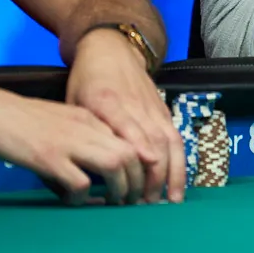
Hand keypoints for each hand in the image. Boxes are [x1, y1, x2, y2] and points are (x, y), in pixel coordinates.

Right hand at [0, 74, 143, 205]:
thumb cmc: (18, 117)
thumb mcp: (61, 120)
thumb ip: (81, 136)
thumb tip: (94, 164)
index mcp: (90, 118)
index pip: (131, 140)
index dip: (140, 164)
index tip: (137, 182)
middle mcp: (86, 127)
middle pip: (131, 153)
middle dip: (136, 181)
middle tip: (129, 199)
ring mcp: (69, 142)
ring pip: (116, 164)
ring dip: (118, 189)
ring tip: (111, 202)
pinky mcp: (48, 158)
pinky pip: (79, 183)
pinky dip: (81, 197)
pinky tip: (72, 200)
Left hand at [65, 29, 185, 204]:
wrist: (112, 49)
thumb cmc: (87, 80)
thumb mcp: (74, 101)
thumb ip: (82, 130)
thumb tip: (78, 169)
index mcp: (107, 101)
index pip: (126, 124)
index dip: (138, 142)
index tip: (146, 163)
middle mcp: (135, 105)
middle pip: (153, 139)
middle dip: (155, 173)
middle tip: (147, 203)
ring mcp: (153, 108)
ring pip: (170, 141)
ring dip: (172, 172)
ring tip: (170, 200)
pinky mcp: (163, 110)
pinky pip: (176, 137)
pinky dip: (179, 161)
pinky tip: (177, 182)